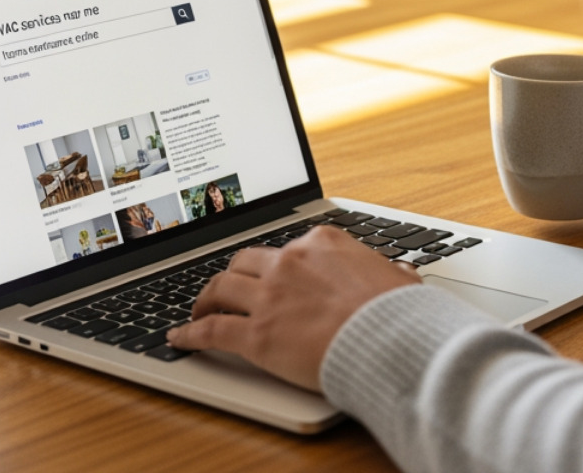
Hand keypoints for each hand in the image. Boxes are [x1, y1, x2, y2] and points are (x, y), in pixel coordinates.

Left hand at [165, 227, 419, 390]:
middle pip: (244, 261)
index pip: (286, 247)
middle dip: (232, 275)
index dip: (273, 265)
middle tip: (225, 289)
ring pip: (220, 287)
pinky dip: (190, 333)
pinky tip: (180, 338)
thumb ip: (389, 272)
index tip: (269, 274)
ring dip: (205, 298)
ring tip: (199, 310)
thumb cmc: (398, 312)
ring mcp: (269, 296)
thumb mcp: (398, 279)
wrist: (390, 339)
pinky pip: (211, 330)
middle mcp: (290, 261)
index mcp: (322, 242)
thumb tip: (402, 273)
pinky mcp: (256, 333)